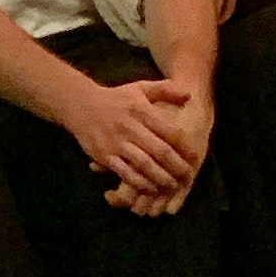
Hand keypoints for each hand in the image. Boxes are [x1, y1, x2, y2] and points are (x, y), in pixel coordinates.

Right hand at [63, 75, 202, 205]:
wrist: (81, 104)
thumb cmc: (116, 98)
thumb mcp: (140, 88)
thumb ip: (165, 90)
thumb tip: (189, 95)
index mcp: (141, 111)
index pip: (169, 131)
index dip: (185, 146)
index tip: (195, 156)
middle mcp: (130, 127)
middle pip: (159, 151)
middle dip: (176, 166)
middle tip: (187, 175)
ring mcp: (117, 143)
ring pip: (144, 165)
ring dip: (160, 178)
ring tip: (172, 185)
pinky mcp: (105, 156)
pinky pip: (125, 173)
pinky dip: (140, 183)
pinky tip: (150, 188)